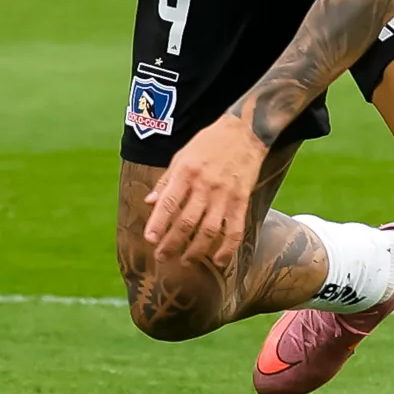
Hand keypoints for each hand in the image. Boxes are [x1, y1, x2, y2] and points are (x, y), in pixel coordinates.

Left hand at [141, 114, 265, 273]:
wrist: (244, 132)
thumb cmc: (209, 143)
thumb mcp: (181, 156)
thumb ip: (166, 181)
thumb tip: (149, 203)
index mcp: (185, 173)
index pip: (168, 203)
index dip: (158, 223)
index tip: (149, 239)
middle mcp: (204, 186)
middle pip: (186, 222)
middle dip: (172, 243)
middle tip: (161, 257)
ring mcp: (224, 195)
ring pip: (209, 230)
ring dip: (196, 250)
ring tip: (185, 261)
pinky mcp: (242, 201)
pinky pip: (235, 230)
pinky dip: (227, 249)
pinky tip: (219, 260)